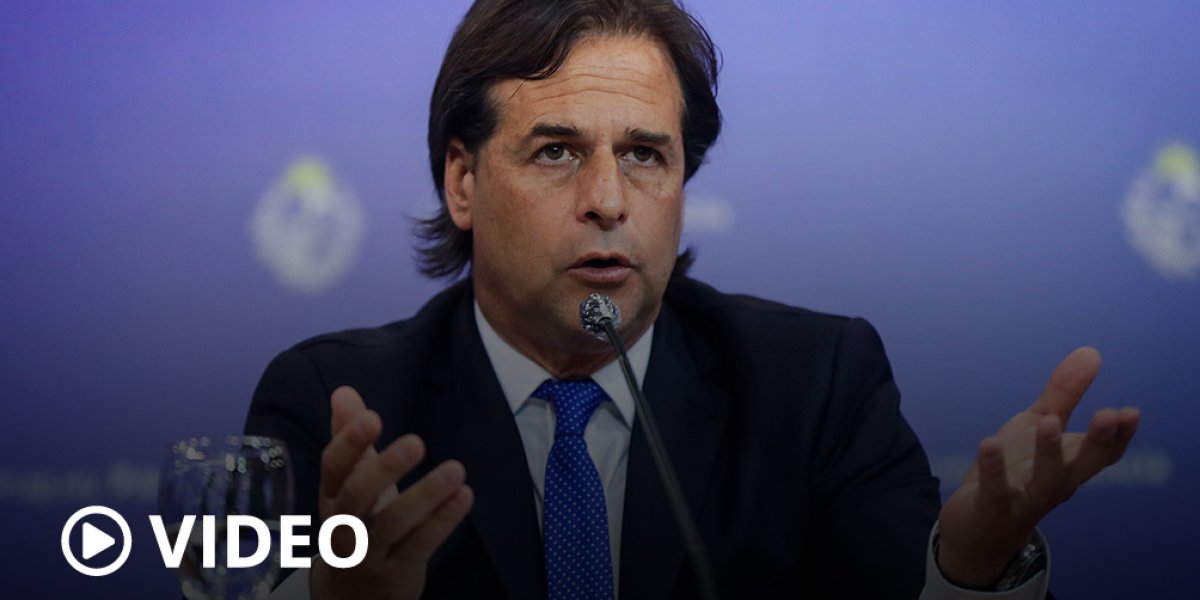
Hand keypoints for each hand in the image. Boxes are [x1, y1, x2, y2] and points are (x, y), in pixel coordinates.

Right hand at [311, 386, 473, 599]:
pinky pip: (421, 545)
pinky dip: (443, 520)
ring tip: (456, 469)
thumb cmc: (356, 525)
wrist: (350, 597)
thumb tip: (344, 392)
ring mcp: (369, 553)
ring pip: (393, 524)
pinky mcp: (397, 572)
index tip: (372, 416)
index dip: (349, 442)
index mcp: (331, 497)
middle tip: (416, 441)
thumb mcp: (349, 483)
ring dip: (426, 495)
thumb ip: (349, 437)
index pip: (333, 467)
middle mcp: (344, 526)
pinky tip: (465, 495)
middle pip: (359, 497)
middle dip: (385, 469)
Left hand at [937, 347, 1139, 586]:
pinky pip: (995, 490)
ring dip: (1049, 452)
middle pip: (1083, 466)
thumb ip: (1063, 394)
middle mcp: (1055, 484)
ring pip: (1045, 480)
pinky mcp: (992, 508)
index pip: (1103, 453)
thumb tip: (1092, 352)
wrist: (977, 527)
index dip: (1119, 436)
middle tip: (1109, 414)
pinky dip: (993, 468)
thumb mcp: (1036, 427)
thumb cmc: (1016, 470)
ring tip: (1048, 421)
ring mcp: (1024, 498)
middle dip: (1098, 442)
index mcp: (1070, 464)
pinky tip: (989, 442)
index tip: (1131, 412)